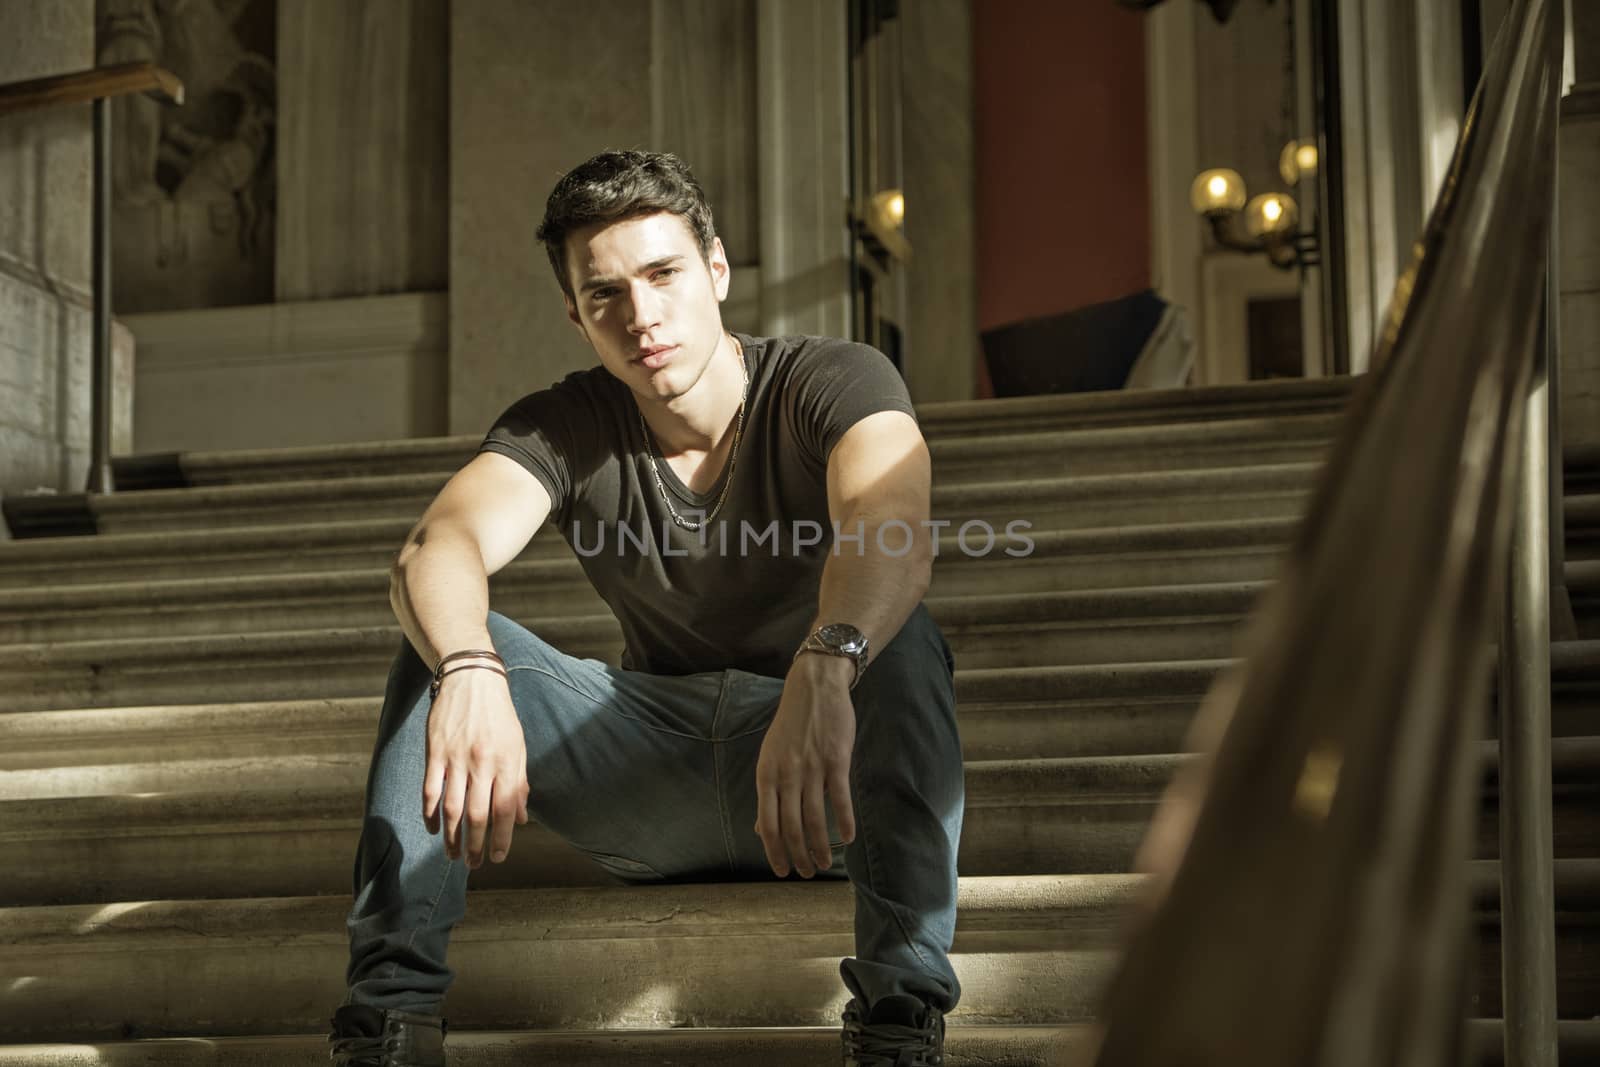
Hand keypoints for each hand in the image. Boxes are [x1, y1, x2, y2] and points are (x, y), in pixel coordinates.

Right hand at [422, 668, 530, 868]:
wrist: (472, 679)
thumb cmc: (499, 715)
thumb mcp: (518, 745)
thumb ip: (519, 782)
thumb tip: (521, 819)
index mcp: (507, 762)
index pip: (505, 810)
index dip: (502, 838)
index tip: (498, 858)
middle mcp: (482, 763)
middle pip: (477, 815)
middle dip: (476, 846)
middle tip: (474, 865)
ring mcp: (456, 758)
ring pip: (452, 809)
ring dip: (451, 837)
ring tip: (452, 855)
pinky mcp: (435, 752)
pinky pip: (430, 790)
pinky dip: (430, 814)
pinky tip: (433, 829)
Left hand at [754, 654, 857, 876]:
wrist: (814, 688)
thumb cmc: (792, 725)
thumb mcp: (770, 757)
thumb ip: (769, 793)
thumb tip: (761, 828)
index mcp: (766, 775)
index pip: (767, 824)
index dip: (774, 852)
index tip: (782, 871)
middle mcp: (786, 775)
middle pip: (791, 827)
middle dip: (799, 856)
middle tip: (808, 872)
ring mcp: (812, 768)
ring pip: (815, 819)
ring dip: (820, 847)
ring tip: (825, 863)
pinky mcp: (836, 761)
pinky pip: (840, 799)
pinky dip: (844, 822)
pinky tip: (847, 838)